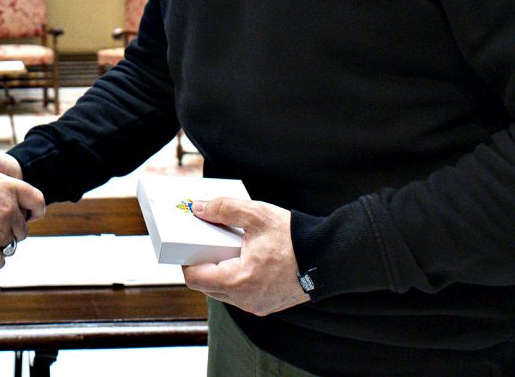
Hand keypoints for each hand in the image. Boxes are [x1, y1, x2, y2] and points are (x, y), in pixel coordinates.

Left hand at [180, 197, 309, 316]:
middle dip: (203, 265)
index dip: (186, 261)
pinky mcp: (267, 305)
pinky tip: (243, 259)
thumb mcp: (257, 215)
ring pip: (223, 293)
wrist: (329, 258)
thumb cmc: (295, 238)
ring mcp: (257, 306)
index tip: (187, 246)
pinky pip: (240, 296)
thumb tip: (199, 208)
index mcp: (239, 280)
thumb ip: (224, 209)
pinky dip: (235, 279)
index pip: (195, 279)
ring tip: (226, 249)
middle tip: (206, 244)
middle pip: (207, 286)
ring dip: (219, 273)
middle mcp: (245, 300)